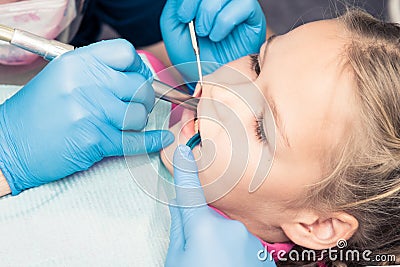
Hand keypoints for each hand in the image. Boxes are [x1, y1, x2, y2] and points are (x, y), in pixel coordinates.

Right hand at [0, 39, 173, 194]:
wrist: (11, 146)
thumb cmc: (38, 113)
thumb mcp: (62, 77)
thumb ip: (97, 72)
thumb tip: (136, 74)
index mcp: (78, 63)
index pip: (126, 53)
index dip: (138, 66)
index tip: (138, 77)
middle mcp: (86, 83)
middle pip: (139, 85)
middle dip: (142, 98)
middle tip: (133, 105)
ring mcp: (91, 112)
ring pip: (140, 113)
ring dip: (137, 122)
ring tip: (123, 124)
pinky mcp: (95, 140)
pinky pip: (136, 140)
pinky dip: (152, 141)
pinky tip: (161, 138)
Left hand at [161, 0, 265, 80]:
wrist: (206, 84)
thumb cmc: (192, 61)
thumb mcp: (174, 31)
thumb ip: (175, 6)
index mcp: (204, 2)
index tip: (183, 16)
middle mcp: (222, 3)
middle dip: (197, 2)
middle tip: (194, 25)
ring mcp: (238, 9)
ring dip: (210, 12)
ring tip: (205, 33)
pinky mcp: (253, 20)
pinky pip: (244, 4)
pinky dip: (225, 20)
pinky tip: (218, 36)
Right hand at [166, 145, 275, 266]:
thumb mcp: (178, 259)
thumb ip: (179, 230)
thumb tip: (181, 208)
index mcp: (205, 226)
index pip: (190, 191)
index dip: (185, 170)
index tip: (184, 152)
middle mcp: (230, 227)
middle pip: (209, 219)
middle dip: (203, 231)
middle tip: (198, 254)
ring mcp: (249, 239)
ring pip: (227, 233)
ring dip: (220, 245)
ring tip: (217, 266)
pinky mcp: (262, 252)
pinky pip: (242, 245)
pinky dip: (235, 255)